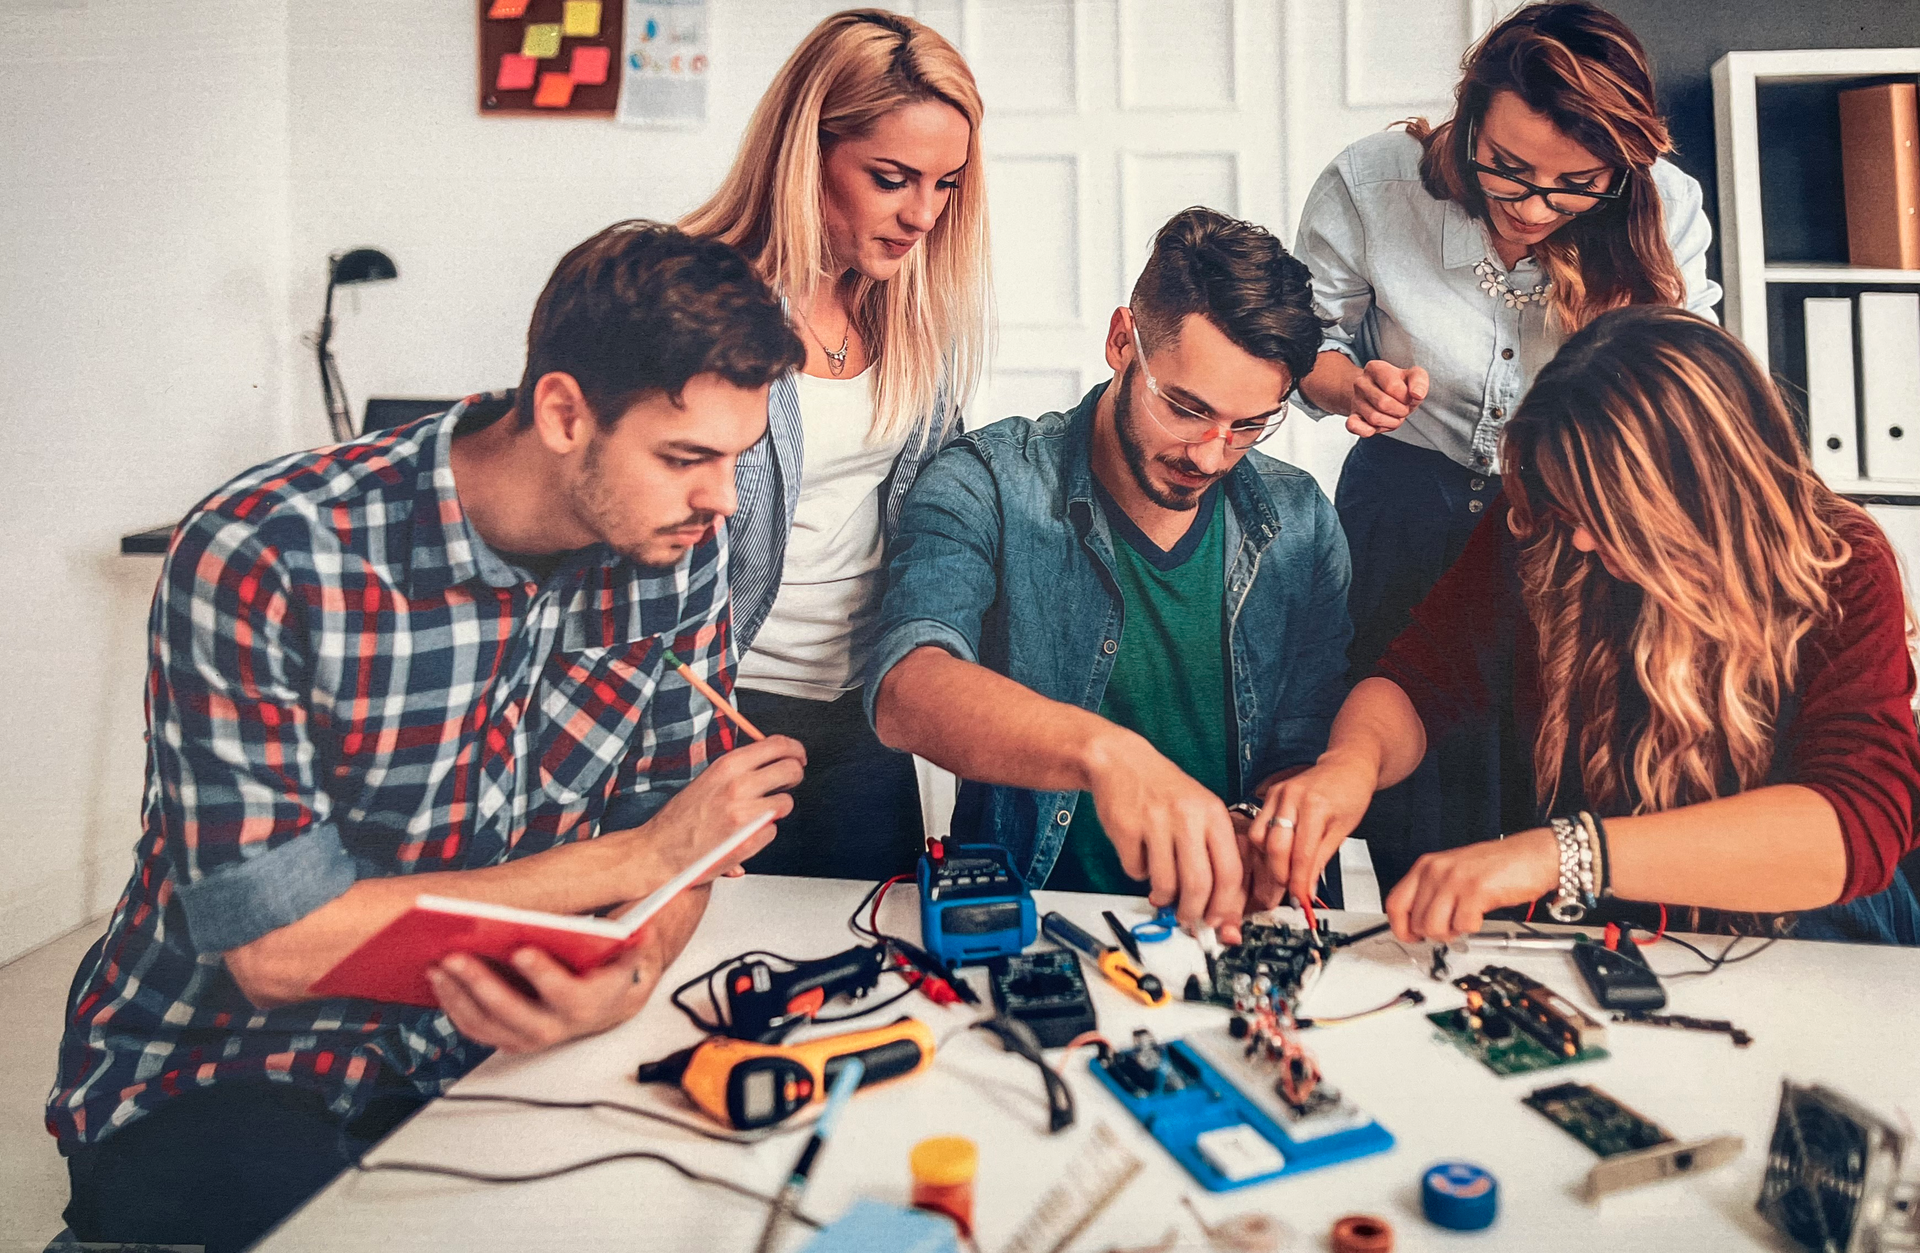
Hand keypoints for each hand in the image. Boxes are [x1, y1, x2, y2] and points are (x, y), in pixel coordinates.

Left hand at [430, 942, 656, 1053]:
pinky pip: (475, 1028)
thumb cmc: (612, 969)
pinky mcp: (507, 1037)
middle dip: (482, 984)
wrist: (608, 1002)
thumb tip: (644, 928)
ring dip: (459, 996)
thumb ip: (637, 939)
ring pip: (488, 1025)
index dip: (542, 974)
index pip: (564, 994)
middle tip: (455, 956)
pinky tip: (440, 979)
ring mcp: (529, 1037)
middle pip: (514, 1013)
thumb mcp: (631, 952)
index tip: (520, 948)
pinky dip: (453, 1006)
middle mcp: (557, 1028)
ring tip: (439, 964)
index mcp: (587, 1005)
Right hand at [618, 735, 805, 893]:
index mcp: (728, 766)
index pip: (776, 745)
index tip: (797, 756)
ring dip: (778, 807)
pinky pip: (773, 831)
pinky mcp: (750, 840)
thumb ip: (739, 769)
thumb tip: (769, 760)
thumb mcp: (708, 779)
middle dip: (794, 775)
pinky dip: (764, 832)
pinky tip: (746, 833)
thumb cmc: (681, 818)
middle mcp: (739, 786)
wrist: (661, 852)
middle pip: (791, 770)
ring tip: (759, 812)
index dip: (793, 749)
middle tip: (788, 781)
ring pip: (787, 803)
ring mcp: (746, 814)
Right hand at [1087, 732, 1243, 931]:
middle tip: (1187, 918)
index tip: (1217, 920)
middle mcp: (1188, 817)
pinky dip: (1138, 874)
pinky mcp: (1126, 828)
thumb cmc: (1166, 792)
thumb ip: (1214, 855)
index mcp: (1214, 814)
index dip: (1225, 905)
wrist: (1122, 761)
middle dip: (1192, 912)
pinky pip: (1135, 871)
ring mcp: (1155, 821)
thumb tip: (1221, 908)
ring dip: (1163, 897)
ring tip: (1161, 891)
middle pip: (1199, 884)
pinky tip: (1141, 859)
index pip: (1230, 872)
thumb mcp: (1201, 812)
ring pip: (1165, 883)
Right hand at [1248, 751, 1378, 913]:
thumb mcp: (1343, 830)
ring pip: (1259, 837)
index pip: (1301, 854)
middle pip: (1274, 847)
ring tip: (1283, 872)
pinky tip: (1277, 854)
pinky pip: (1258, 826)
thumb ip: (1321, 859)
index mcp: (1315, 806)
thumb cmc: (1350, 793)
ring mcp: (1277, 793)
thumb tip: (1307, 887)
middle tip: (1290, 889)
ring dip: (1268, 860)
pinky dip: (1265, 845)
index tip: (1301, 898)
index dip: (1298, 881)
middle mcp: (1291, 797)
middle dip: (1280, 874)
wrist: (1347, 766)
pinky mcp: (1269, 794)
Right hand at [1344, 360, 1428, 437]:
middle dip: (1400, 411)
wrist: (1383, 394)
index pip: (1393, 387)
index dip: (1406, 397)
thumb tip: (1417, 394)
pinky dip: (1367, 430)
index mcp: (1375, 368)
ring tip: (1394, 416)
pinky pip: (1354, 426)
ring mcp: (1355, 400)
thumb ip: (1419, 381)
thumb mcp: (1413, 377)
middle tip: (1403, 409)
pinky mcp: (1352, 417)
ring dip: (1391, 422)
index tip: (1408, 396)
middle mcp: (1361, 382)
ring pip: (1374, 418)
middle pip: (1383, 403)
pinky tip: (1376, 427)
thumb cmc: (1400, 386)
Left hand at [1384, 829, 1559, 941]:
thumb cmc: (1498, 866)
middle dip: (1435, 933)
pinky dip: (1472, 928)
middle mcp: (1436, 871)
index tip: (1412, 937)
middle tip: (1452, 927)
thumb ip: (1433, 892)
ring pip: (1434, 927)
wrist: (1533, 855)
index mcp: (1427, 866)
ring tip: (1465, 921)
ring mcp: (1454, 880)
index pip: (1395, 903)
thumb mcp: (1454, 872)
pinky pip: (1462, 925)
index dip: (1401, 928)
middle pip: (1416, 921)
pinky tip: (1480, 914)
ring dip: (1451, 933)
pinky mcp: (1475, 891)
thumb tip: (1418, 922)